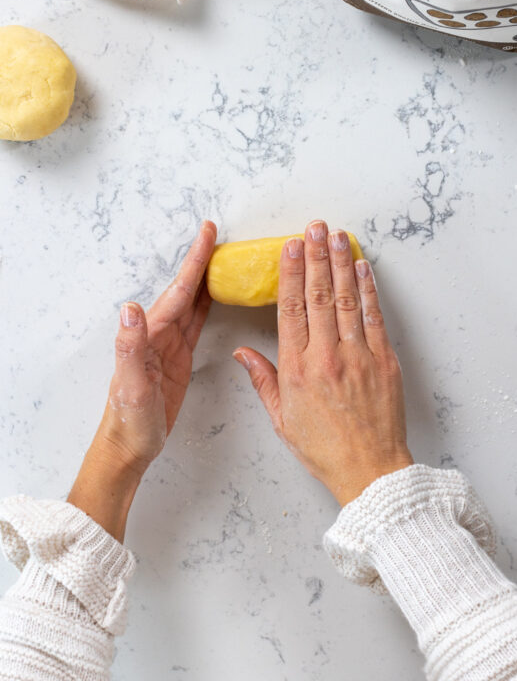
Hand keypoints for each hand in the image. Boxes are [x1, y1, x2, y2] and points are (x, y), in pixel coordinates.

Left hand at [68, 221, 216, 539]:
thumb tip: (131, 309)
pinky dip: (208, 305)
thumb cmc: (129, 422)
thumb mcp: (132, 386)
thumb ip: (130, 347)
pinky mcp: (180, 358)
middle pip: (187, 289)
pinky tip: (217, 295)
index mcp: (150, 334)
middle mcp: (159, 333)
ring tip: (223, 257)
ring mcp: (170, 344)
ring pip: (193, 302)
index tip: (207, 232)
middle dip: (202, 260)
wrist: (129, 447)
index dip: (194, 260)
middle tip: (218, 233)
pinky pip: (197, 323)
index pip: (179, 290)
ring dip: (206, 279)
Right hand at [234, 220, 412, 506]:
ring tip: (337, 236)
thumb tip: (242, 354)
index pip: (292, 309)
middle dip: (316, 256)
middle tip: (314, 227)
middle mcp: (328, 357)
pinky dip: (369, 289)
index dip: (291, 273)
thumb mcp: (282, 419)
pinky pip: (374, 317)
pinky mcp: (384, 361)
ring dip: (342, 263)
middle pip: (320, 296)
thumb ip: (263, 380)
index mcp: (299, 370)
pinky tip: (363, 267)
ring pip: (348, 299)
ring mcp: (359, 357)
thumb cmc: (324, 449)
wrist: (370, 471)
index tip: (290, 247)